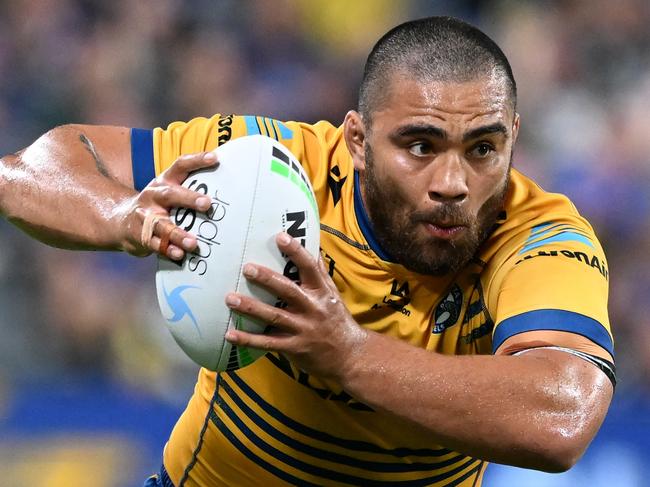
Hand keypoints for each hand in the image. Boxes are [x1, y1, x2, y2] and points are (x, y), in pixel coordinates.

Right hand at [120, 152, 217, 258]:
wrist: (121, 221)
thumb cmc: (157, 205)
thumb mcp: (168, 192)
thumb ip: (189, 190)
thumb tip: (227, 190)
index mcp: (164, 181)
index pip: (180, 165)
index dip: (196, 160)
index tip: (215, 158)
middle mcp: (153, 195)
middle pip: (170, 195)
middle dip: (189, 199)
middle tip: (207, 204)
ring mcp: (145, 216)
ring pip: (162, 225)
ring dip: (178, 233)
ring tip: (193, 242)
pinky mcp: (141, 235)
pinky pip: (155, 244)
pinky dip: (168, 249)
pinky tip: (179, 254)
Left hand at [225, 233, 367, 380]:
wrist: (350, 356)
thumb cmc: (337, 320)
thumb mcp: (332, 295)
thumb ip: (320, 273)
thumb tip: (311, 246)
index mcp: (321, 292)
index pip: (310, 268)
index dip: (296, 252)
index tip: (280, 237)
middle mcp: (312, 308)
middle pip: (287, 291)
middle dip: (267, 279)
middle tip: (247, 268)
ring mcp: (303, 329)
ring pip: (274, 316)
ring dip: (251, 308)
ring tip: (230, 298)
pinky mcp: (294, 348)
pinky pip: (268, 343)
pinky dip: (248, 339)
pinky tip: (230, 334)